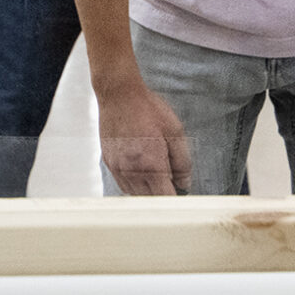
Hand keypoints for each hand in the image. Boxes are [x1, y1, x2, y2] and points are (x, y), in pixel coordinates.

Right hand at [96, 74, 192, 194]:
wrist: (118, 94)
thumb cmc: (147, 109)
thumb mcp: (175, 132)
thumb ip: (183, 162)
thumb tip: (184, 183)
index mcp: (151, 164)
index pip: (165, 198)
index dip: (176, 198)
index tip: (182, 193)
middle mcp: (132, 171)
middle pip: (150, 200)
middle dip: (163, 194)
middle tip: (172, 180)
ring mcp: (118, 169)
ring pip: (135, 195)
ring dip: (148, 191)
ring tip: (156, 172)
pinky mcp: (109, 164)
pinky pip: (124, 185)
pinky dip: (135, 185)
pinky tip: (142, 170)